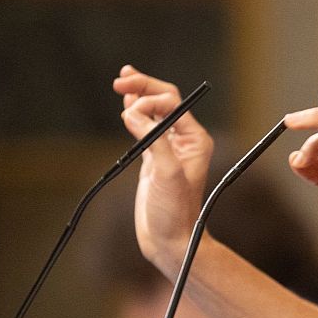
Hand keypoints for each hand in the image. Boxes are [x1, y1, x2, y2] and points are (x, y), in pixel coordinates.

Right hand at [114, 65, 213, 270]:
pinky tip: (125, 104)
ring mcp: (169, 149)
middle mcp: (185, 140)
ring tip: (122, 80)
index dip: (149, 100)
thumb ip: (152, 140)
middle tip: (122, 77)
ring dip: (138, 96)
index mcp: (195, 139)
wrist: (170, 241)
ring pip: (153, 112)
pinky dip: (134, 115)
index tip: (129, 111)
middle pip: (164, 101)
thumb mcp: (166, 174)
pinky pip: (145, 128)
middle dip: (143, 87)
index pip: (172, 104)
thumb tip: (131, 113)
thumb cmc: (174, 212)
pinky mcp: (154, 159)